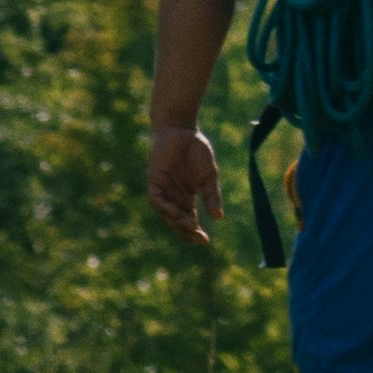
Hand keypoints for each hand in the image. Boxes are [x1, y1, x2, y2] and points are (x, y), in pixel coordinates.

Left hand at [147, 121, 219, 246]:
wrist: (182, 130)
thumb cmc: (196, 150)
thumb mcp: (208, 175)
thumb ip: (211, 195)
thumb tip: (218, 217)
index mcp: (186, 198)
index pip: (188, 220)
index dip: (195, 232)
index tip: (206, 241)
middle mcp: (173, 197)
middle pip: (176, 221)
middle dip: (186, 232)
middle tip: (199, 237)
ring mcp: (163, 190)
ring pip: (166, 213)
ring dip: (176, 221)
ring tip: (190, 226)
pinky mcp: (154, 181)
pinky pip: (156, 199)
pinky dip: (164, 208)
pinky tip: (175, 212)